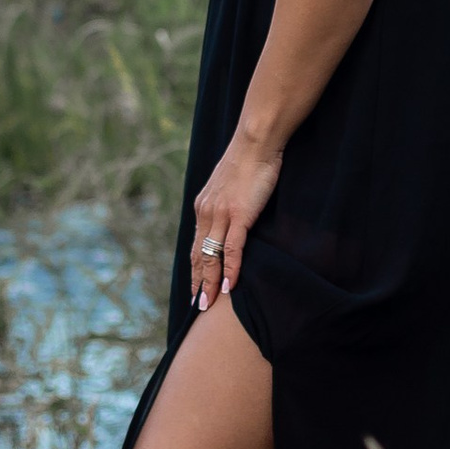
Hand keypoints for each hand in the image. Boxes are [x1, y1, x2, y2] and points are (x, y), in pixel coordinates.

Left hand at [191, 129, 282, 308]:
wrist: (255, 141)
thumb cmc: (248, 161)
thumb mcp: (229, 186)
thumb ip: (225, 205)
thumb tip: (230, 221)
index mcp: (203, 207)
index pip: (195, 246)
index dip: (194, 270)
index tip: (194, 289)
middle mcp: (206, 212)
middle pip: (198, 255)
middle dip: (198, 283)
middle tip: (197, 307)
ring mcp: (221, 214)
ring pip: (211, 256)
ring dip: (210, 283)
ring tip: (208, 305)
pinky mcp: (239, 214)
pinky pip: (232, 248)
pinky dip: (230, 269)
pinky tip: (230, 286)